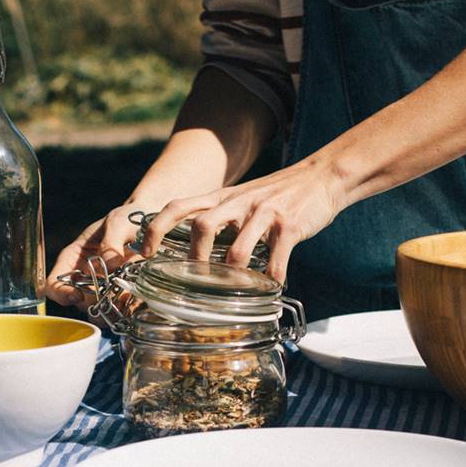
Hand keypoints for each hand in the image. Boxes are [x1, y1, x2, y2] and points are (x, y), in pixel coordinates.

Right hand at [45, 203, 144, 309]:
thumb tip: (109, 264)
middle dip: (92, 303)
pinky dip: (126, 311)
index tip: (76, 296)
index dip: (60, 293)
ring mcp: (102, 288)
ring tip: (125, 298)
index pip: (54, 282)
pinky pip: (120, 311)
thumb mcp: (119, 222)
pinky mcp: (122, 295)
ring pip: (98, 311)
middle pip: (78, 302)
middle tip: (110, 296)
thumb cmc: (128, 218)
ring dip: (110, 310)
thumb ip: (112, 241)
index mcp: (73, 258)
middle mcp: (84, 277)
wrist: (153, 220)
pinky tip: (135, 301)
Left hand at [141, 153, 339, 284]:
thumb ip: (220, 219)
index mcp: (221, 198)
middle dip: (194, 258)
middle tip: (193, 281)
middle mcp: (238, 203)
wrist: (322, 176)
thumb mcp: (241, 199)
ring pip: (239, 248)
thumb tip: (197, 252)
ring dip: (233, 274)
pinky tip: (273, 287)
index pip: (178, 207)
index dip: (155, 228)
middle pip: (202, 227)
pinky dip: (273, 278)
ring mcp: (264, 213)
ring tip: (235, 290)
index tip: (144, 252)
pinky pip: (277, 258)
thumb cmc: (278, 195)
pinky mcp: (289, 226)